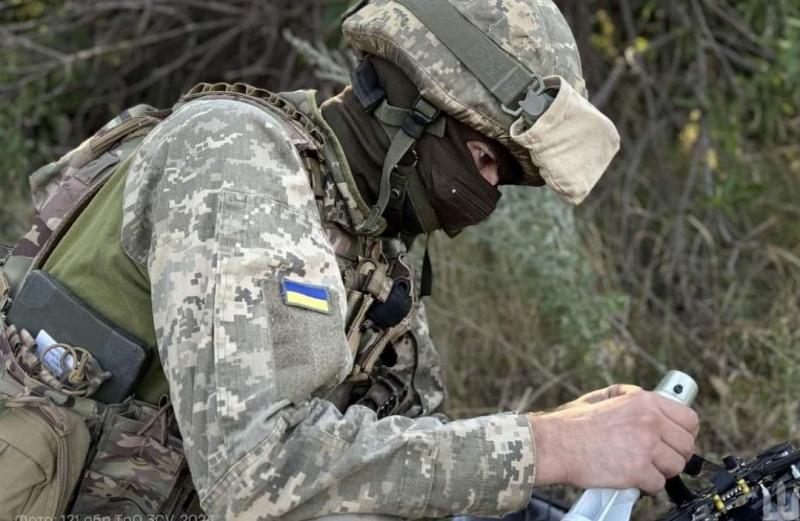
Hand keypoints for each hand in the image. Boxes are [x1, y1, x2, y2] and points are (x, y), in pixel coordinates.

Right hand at [529, 386, 698, 495]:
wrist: (555, 443)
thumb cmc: (572, 423)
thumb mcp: (602, 396)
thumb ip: (628, 395)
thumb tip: (646, 398)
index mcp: (644, 401)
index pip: (689, 418)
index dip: (685, 432)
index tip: (677, 439)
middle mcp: (649, 421)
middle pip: (686, 445)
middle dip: (674, 455)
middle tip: (659, 459)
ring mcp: (645, 446)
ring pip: (675, 466)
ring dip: (661, 471)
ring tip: (643, 469)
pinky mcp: (637, 470)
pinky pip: (658, 484)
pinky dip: (647, 486)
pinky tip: (633, 480)